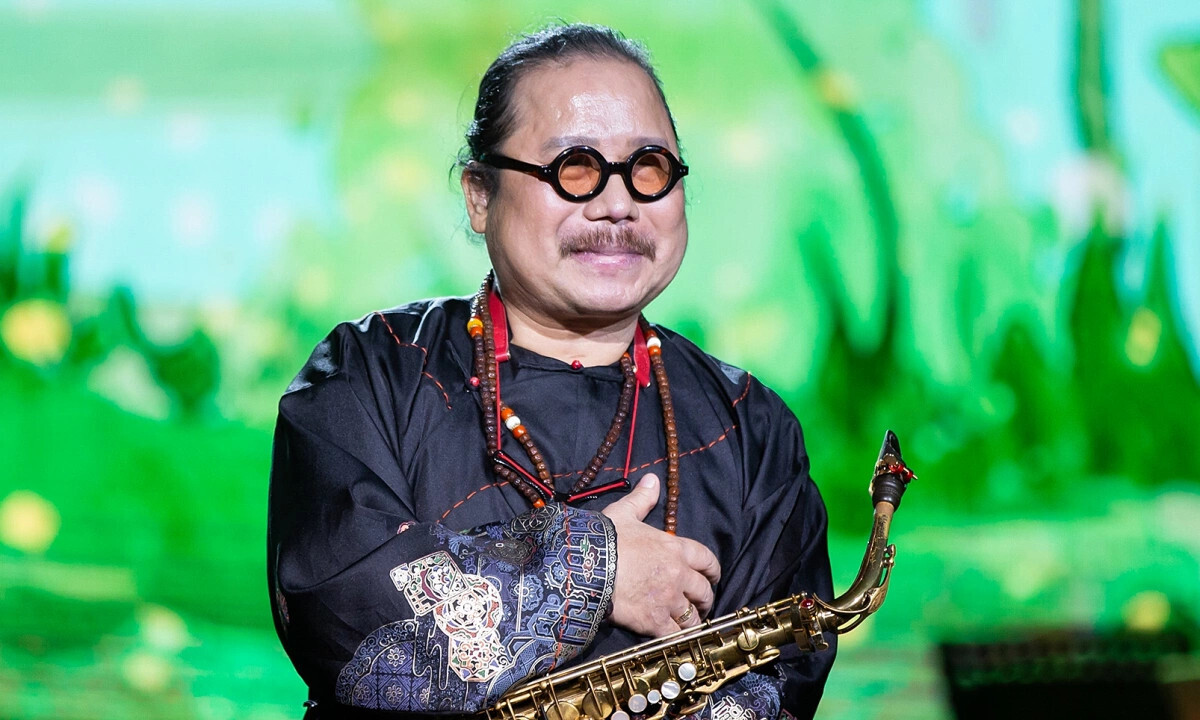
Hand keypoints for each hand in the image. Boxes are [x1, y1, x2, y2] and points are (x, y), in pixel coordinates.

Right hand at [601, 473, 721, 636]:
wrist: (586, 566)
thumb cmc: (605, 538)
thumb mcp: (624, 512)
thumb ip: (642, 498)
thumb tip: (652, 479)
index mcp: (675, 548)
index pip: (707, 560)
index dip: (713, 570)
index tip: (712, 576)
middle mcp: (678, 575)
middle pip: (704, 591)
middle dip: (705, 598)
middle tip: (701, 603)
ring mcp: (668, 600)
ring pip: (692, 616)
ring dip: (693, 620)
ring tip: (689, 623)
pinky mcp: (654, 621)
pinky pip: (675, 635)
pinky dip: (677, 637)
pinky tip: (674, 637)